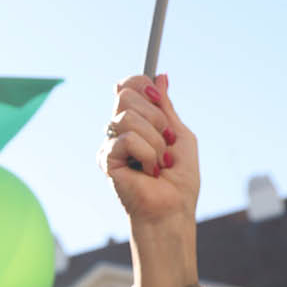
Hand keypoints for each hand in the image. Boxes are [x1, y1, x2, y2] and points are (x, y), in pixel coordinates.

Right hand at [99, 75, 200, 286]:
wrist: (173, 210)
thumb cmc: (179, 180)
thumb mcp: (179, 135)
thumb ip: (166, 107)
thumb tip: (160, 76)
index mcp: (137, 121)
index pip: (128, 85)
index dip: (141, 84)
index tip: (157, 98)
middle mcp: (120, 130)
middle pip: (124, 94)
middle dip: (154, 116)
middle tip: (165, 140)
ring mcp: (111, 144)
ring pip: (126, 116)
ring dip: (154, 140)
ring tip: (159, 162)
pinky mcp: (106, 159)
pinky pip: (127, 139)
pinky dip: (147, 154)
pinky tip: (148, 172)